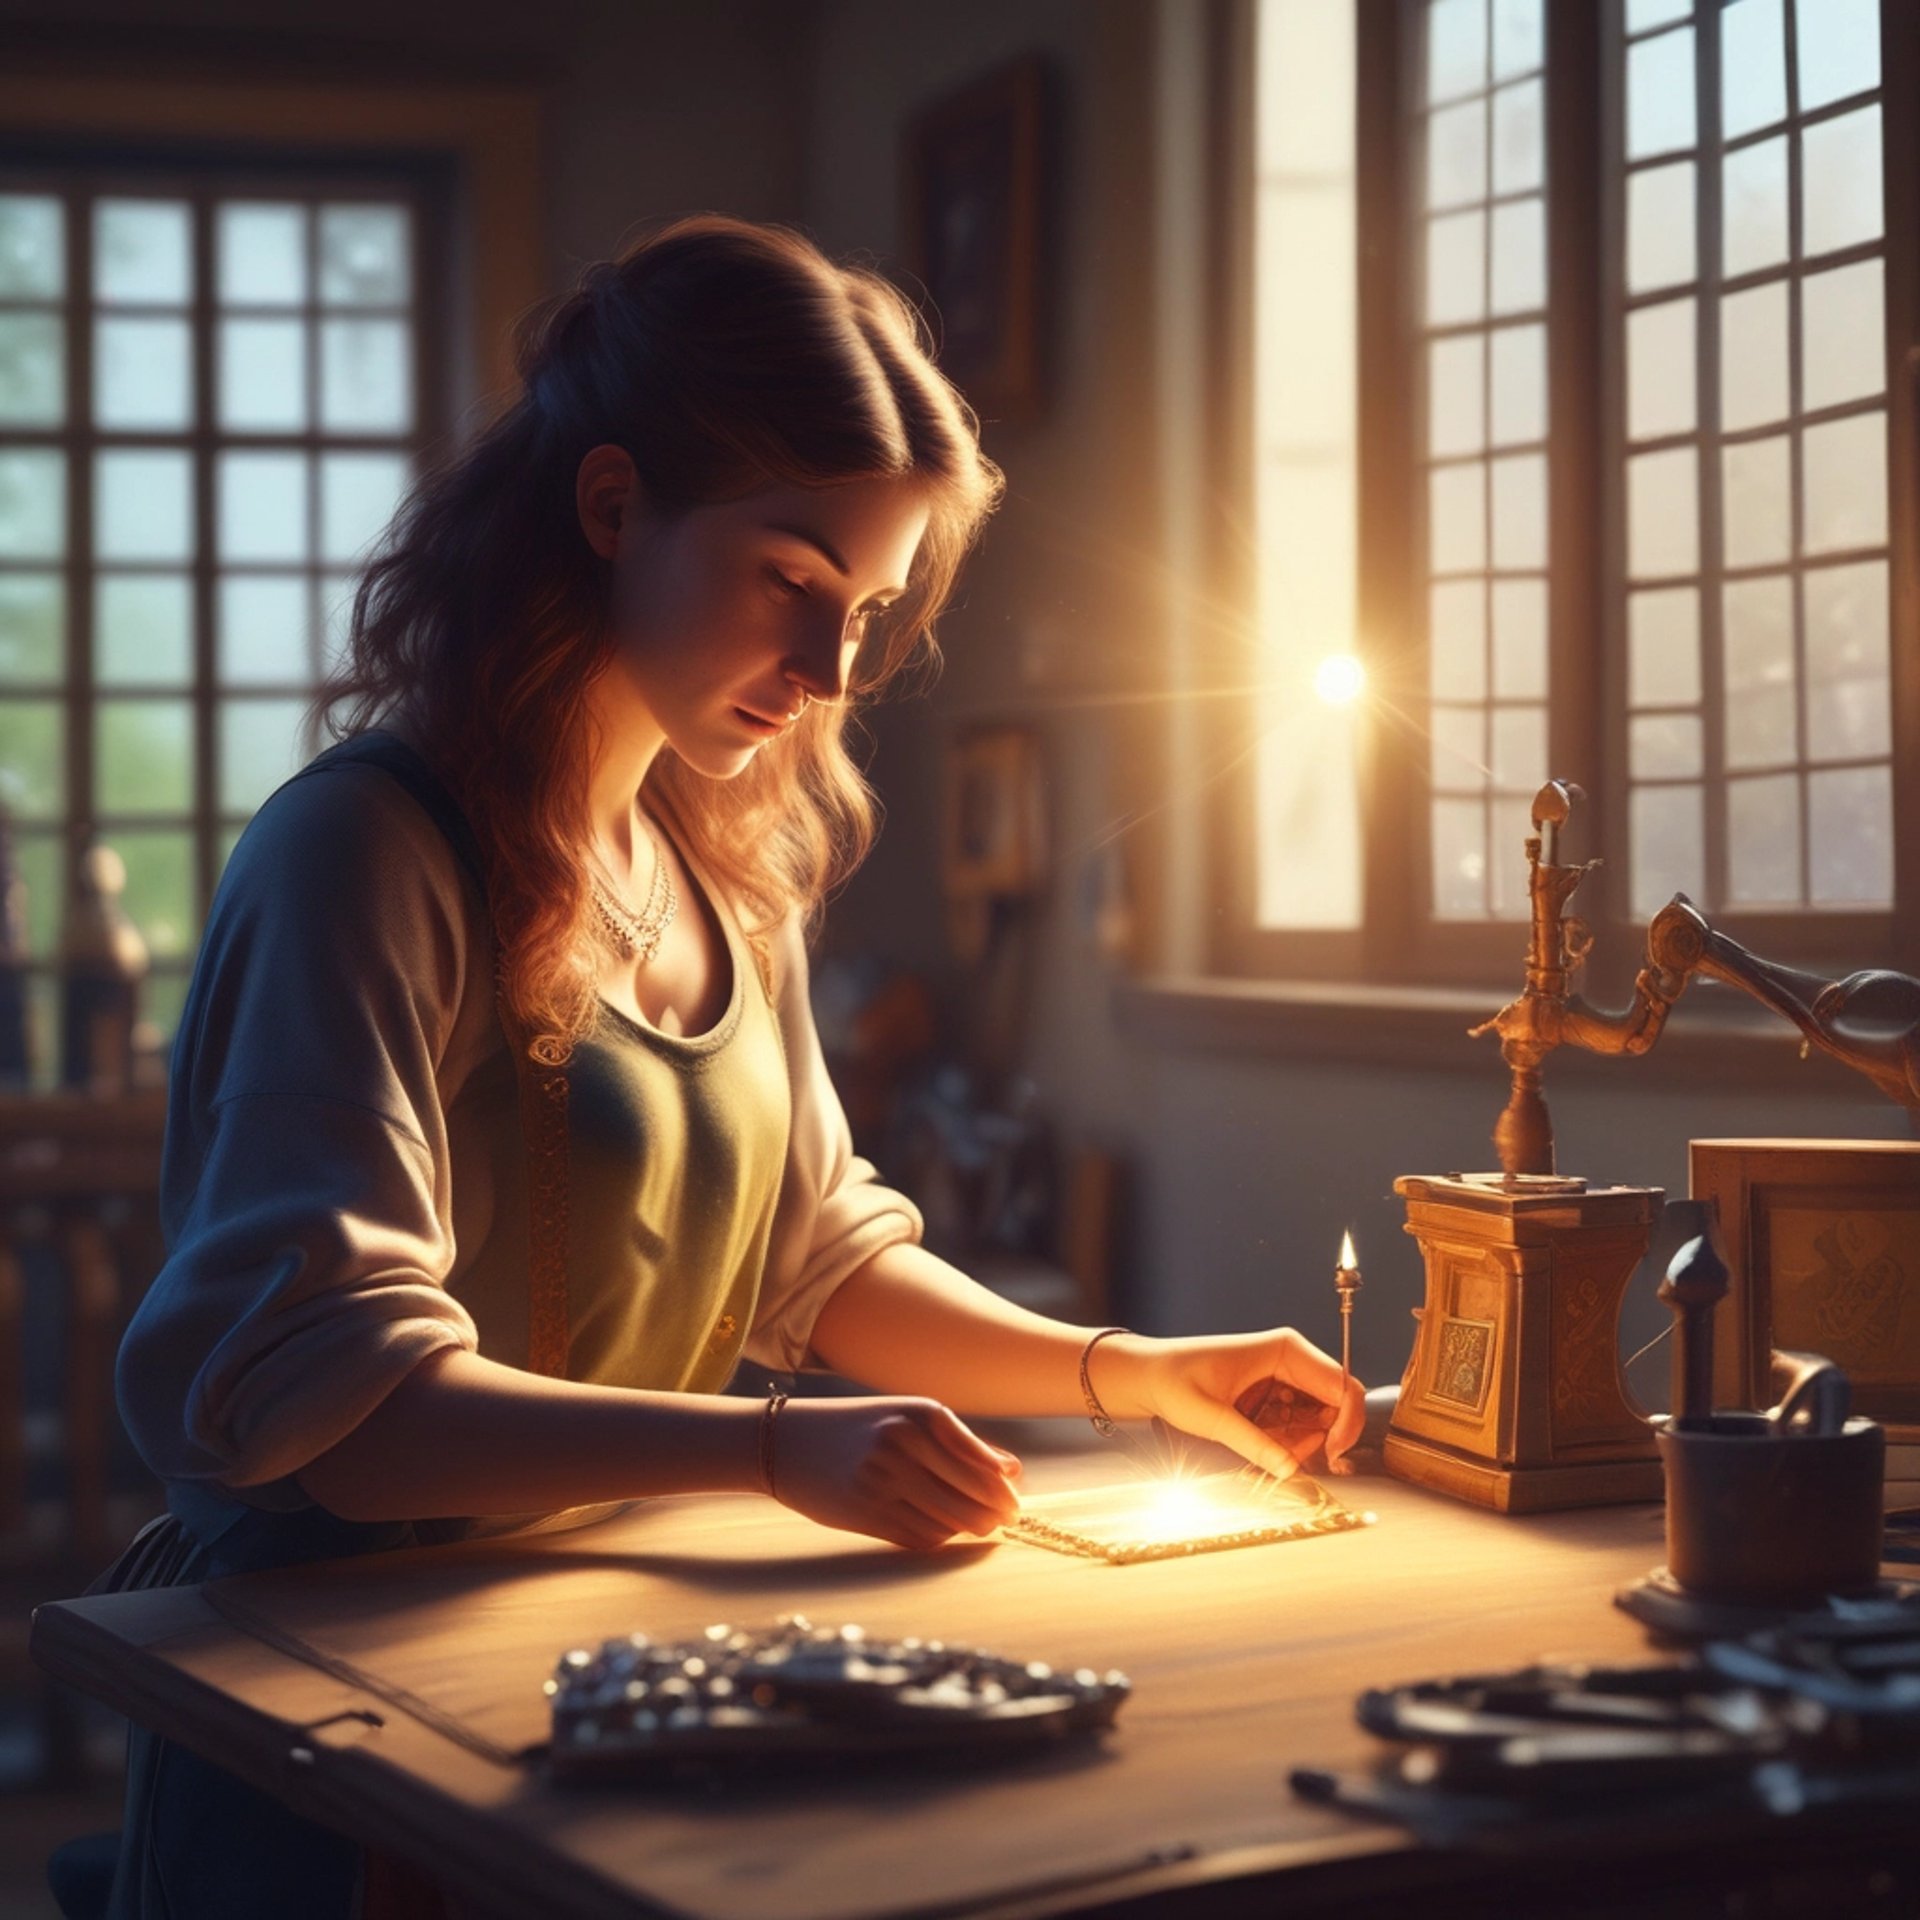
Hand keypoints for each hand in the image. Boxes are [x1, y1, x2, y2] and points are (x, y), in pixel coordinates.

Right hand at [769, 1396, 1022, 1549]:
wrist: (788, 1442)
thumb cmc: (858, 1426)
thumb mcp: (908, 1416)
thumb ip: (961, 1442)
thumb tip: (1014, 1470)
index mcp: (922, 1415)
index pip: (983, 1465)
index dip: (1005, 1490)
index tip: (1014, 1501)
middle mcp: (905, 1445)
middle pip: (973, 1498)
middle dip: (995, 1514)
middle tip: (1004, 1520)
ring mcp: (884, 1481)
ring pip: (950, 1522)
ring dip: (969, 1528)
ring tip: (976, 1525)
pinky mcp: (868, 1514)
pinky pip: (921, 1537)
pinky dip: (938, 1536)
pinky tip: (940, 1527)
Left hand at [1090, 1329, 1365, 1481]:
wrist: (1150, 1377)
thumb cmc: (1173, 1382)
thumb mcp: (1211, 1417)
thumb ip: (1253, 1443)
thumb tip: (1290, 1470)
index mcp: (1284, 1349)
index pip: (1342, 1386)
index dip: (1346, 1424)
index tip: (1330, 1456)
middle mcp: (1292, 1360)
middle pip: (1336, 1407)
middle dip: (1320, 1440)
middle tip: (1285, 1458)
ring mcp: (1286, 1378)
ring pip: (1319, 1421)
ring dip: (1300, 1444)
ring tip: (1260, 1446)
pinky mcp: (1277, 1397)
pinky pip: (1299, 1427)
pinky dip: (1287, 1444)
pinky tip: (1259, 1444)